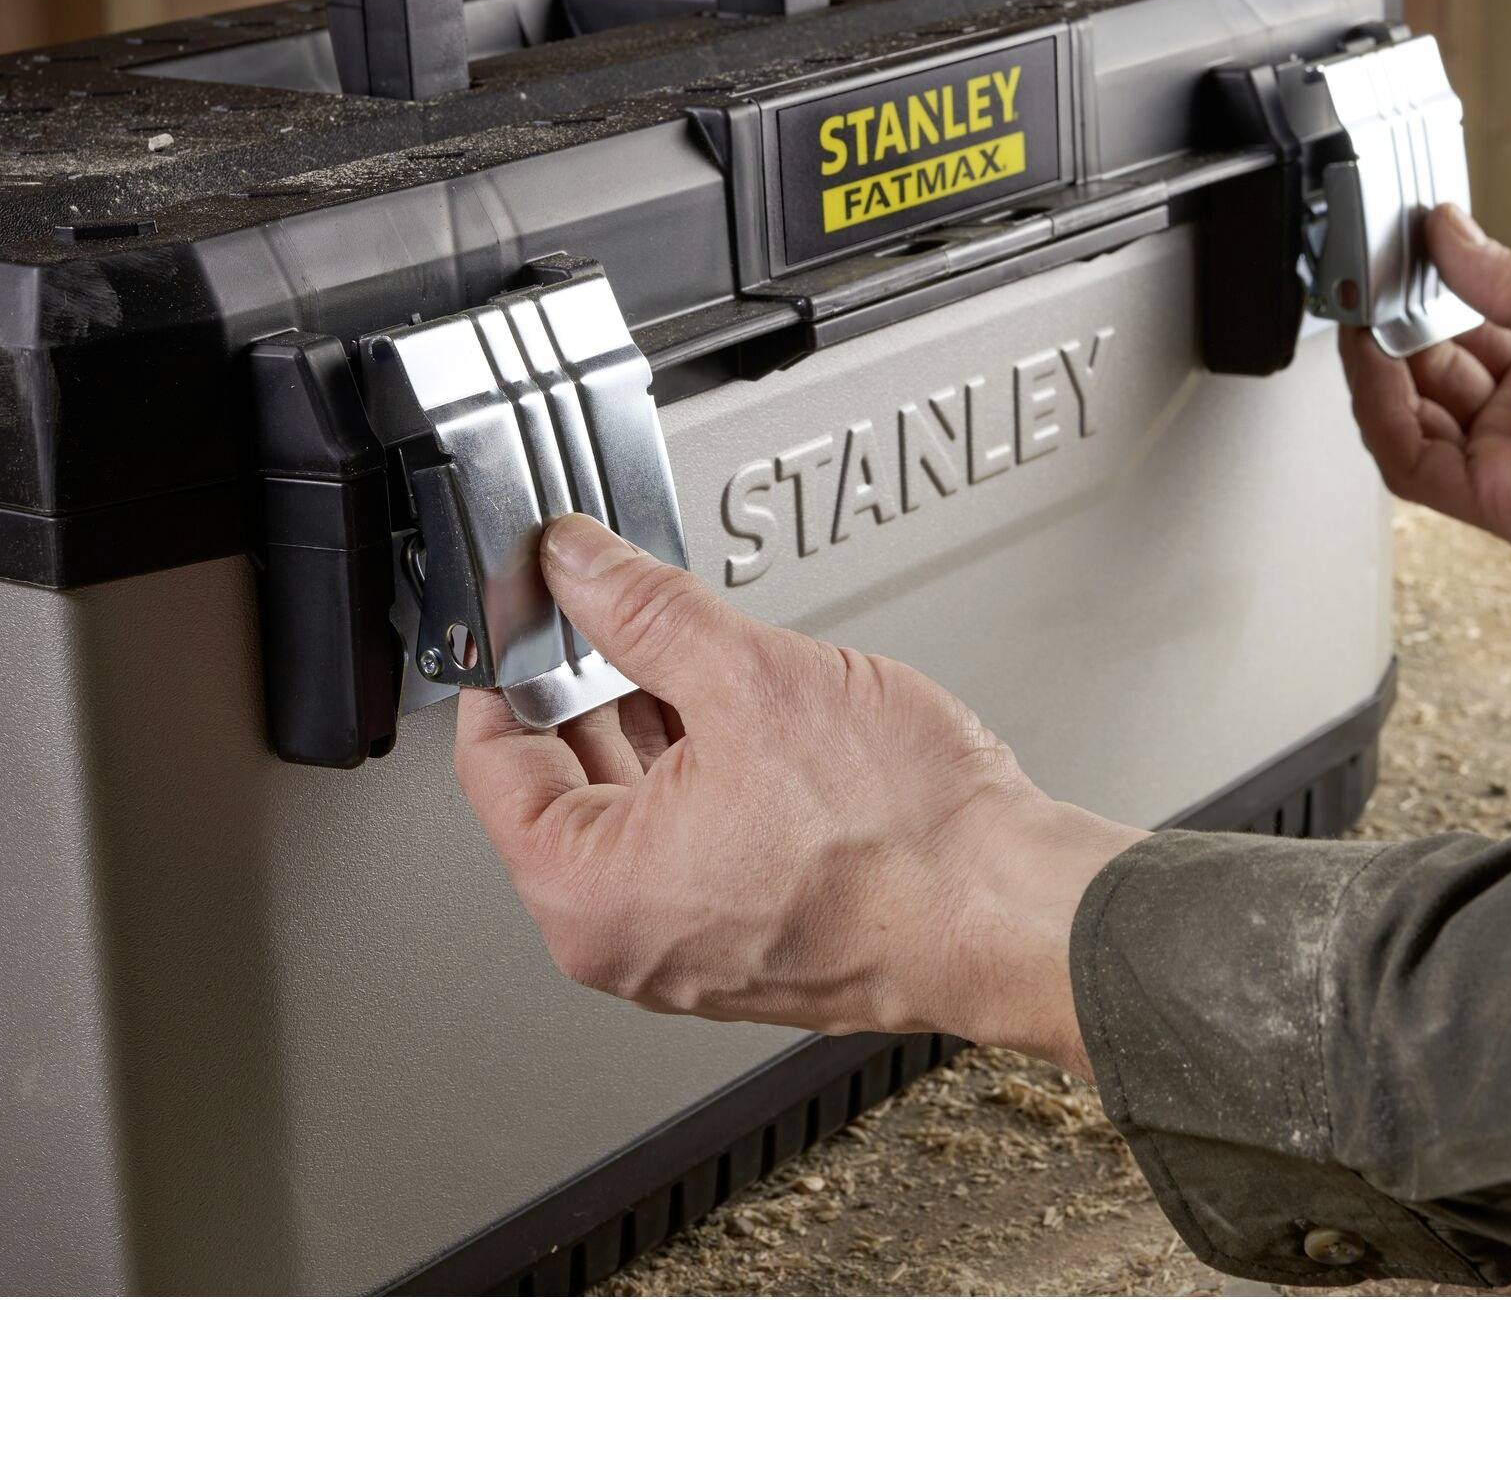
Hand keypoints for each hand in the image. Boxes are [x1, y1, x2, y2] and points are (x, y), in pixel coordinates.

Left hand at [453, 516, 1141, 1077]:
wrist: (1017, 906)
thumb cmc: (906, 835)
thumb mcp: (750, 676)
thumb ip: (641, 608)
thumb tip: (576, 565)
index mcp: (590, 893)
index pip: (494, 758)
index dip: (512, 658)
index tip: (532, 602)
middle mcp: (625, 938)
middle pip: (565, 778)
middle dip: (592, 681)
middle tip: (618, 600)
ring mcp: (690, 944)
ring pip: (638, 805)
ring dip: (657, 719)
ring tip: (702, 647)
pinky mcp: (752, 933)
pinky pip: (695, 836)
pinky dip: (706, 769)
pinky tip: (748, 709)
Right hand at [1340, 205, 1510, 580]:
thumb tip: (1446, 231)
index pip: (1451, 329)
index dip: (1413, 297)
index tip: (1387, 257)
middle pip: (1417, 374)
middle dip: (1382, 328)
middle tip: (1357, 284)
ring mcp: (1505, 460)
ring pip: (1402, 421)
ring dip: (1370, 372)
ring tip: (1355, 319)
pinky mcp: (1497, 502)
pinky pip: (1413, 464)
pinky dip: (1382, 418)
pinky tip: (1375, 367)